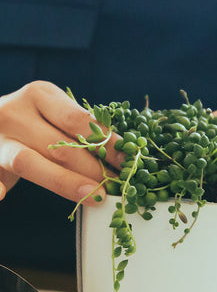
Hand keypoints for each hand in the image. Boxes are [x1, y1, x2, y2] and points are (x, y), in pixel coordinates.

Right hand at [0, 81, 122, 203]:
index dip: (107, 144)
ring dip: (66, 183)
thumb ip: (78, 132)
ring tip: (94, 197)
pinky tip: (2, 194)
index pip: (79, 120)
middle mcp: (16, 112)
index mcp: (40, 94)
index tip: (129, 163)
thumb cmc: (32, 126)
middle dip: (94, 169)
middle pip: (59, 144)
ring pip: (30, 162)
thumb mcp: (53, 116)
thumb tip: (121, 160)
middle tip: (119, 187)